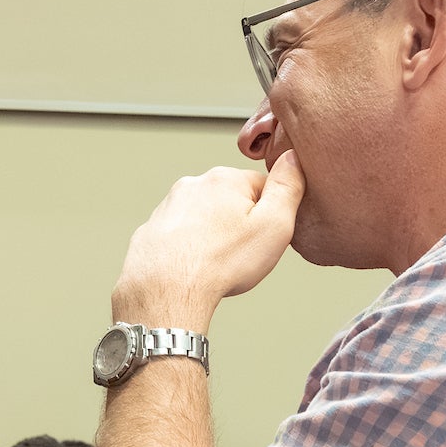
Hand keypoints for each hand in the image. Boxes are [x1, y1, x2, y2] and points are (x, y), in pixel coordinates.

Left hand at [110, 151, 303, 330]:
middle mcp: (193, 184)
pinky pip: (181, 235)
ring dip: (213, 235)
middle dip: (240, 223)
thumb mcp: (274, 224)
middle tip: (240, 253)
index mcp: (225, 179)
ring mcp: (168, 206)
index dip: (270, 215)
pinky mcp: (152, 229)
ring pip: (204, 217)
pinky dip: (189, 247)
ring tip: (216, 262)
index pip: (262, 186)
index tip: (263, 237)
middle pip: (231, 201)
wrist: (166, 289)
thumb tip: (293, 157)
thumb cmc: (222, 261)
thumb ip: (288, 187)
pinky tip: (193, 266)